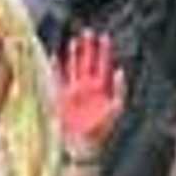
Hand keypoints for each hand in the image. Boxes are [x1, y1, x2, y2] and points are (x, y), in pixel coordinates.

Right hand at [56, 31, 123, 154]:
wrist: (83, 144)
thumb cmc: (101, 130)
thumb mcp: (116, 109)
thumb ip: (119, 90)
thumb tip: (120, 70)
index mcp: (101, 88)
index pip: (103, 64)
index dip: (104, 51)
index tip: (105, 37)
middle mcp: (88, 86)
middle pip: (88, 62)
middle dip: (88, 47)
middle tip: (88, 32)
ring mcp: (75, 90)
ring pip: (74, 67)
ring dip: (74, 54)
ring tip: (74, 40)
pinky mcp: (63, 96)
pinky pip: (58, 78)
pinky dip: (56, 68)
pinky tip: (54, 56)